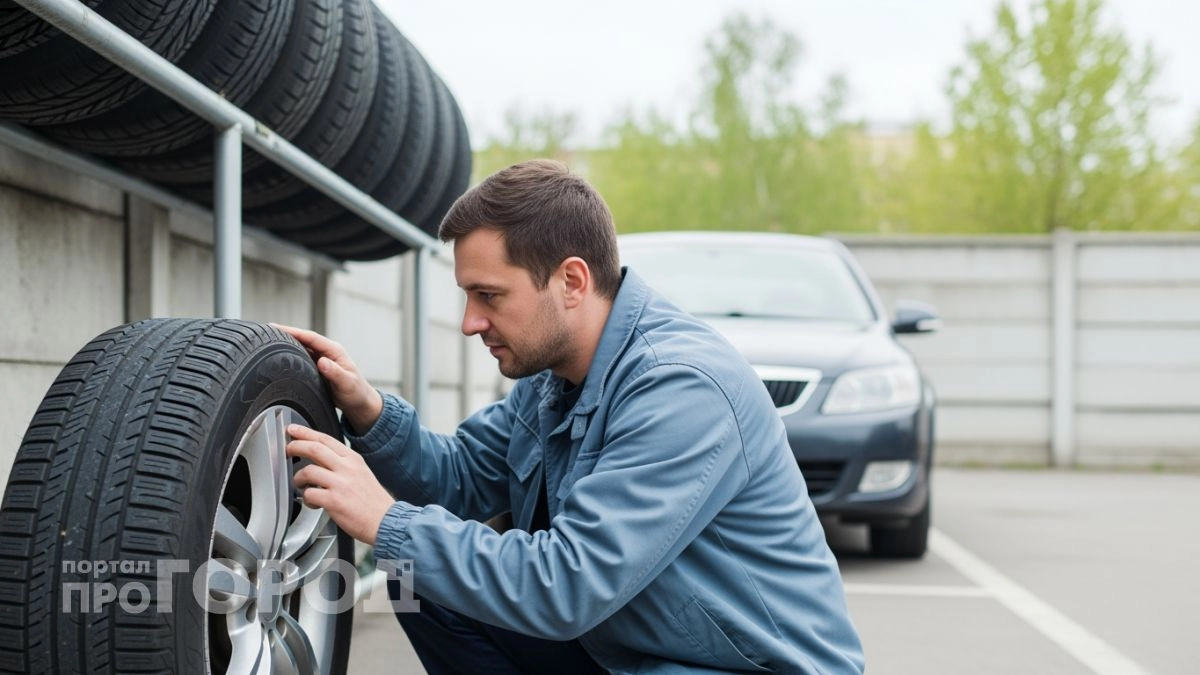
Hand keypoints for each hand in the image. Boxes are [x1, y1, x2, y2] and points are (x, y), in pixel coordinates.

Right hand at [271, 323, 383, 432]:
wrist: (360, 404)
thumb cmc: (356, 393)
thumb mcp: (347, 384)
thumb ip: (335, 373)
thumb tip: (322, 362)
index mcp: (334, 351)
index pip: (310, 337)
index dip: (293, 332)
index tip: (275, 328)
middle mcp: (327, 352)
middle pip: (303, 339)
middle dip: (285, 334)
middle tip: (264, 331)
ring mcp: (322, 359)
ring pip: (301, 348)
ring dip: (285, 344)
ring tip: (266, 341)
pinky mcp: (317, 368)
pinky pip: (301, 358)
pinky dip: (290, 356)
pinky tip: (277, 357)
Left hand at [287, 424, 395, 545]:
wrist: (385, 521)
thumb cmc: (373, 502)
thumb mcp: (362, 474)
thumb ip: (343, 465)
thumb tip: (320, 461)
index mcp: (353, 459)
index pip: (325, 439)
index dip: (306, 433)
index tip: (294, 430)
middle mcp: (347, 468)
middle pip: (314, 448)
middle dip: (295, 446)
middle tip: (288, 449)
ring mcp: (340, 483)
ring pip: (308, 471)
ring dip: (298, 478)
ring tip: (300, 484)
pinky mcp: (334, 501)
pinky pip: (309, 494)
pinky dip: (306, 498)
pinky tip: (312, 502)